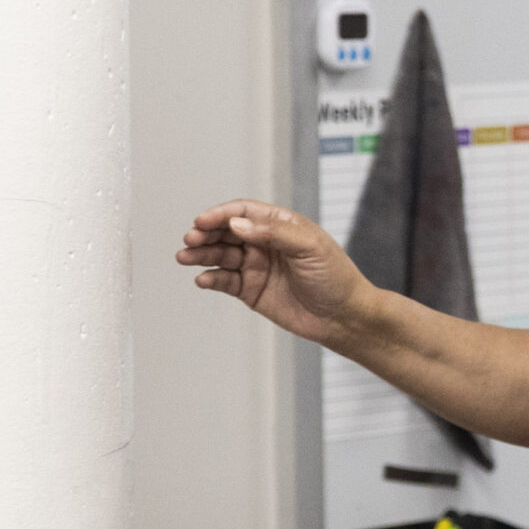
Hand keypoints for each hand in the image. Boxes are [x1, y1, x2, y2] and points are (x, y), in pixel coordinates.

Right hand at [177, 199, 373, 347]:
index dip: (221, 214)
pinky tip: (203, 279)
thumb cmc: (335, 277)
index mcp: (281, 225)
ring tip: (185, 258)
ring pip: (221, 255)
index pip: (244, 212)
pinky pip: (225, 280)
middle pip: (227, 232)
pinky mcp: (251, 290)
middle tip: (191, 239)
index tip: (203, 221)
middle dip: (206, 233)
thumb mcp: (310, 247)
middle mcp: (265, 243)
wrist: (343, 317)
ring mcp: (256, 266)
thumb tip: (237, 224)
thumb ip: (273, 233)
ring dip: (202, 255)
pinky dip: (211, 278)